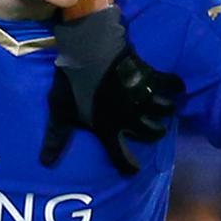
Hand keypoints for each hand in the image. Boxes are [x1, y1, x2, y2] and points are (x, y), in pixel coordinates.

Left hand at [40, 16, 183, 171]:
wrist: (89, 50)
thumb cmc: (73, 82)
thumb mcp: (61, 112)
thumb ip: (57, 137)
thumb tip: (45, 162)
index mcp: (108, 129)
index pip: (122, 156)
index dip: (128, 166)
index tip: (133, 169)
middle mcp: (131, 118)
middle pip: (152, 133)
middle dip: (152, 133)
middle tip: (150, 129)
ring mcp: (144, 99)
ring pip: (165, 112)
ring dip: (164, 111)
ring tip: (160, 108)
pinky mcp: (152, 79)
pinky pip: (172, 86)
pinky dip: (175, 87)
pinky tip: (175, 88)